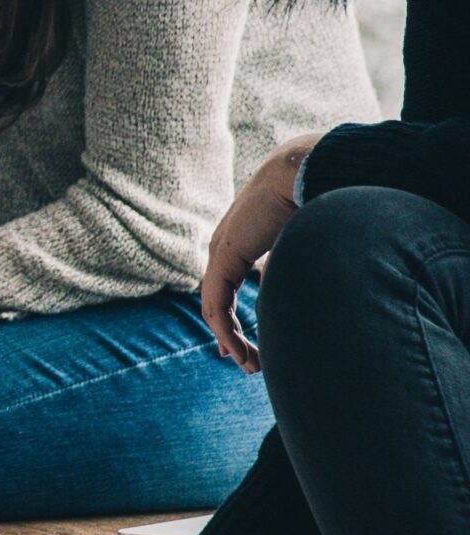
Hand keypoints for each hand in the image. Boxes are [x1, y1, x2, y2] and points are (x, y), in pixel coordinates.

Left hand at [201, 133, 316, 373]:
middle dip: (230, 333)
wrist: (304, 169)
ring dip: (232, 339)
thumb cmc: (316, 195)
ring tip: (250, 365)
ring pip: (216, 308)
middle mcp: (227, 246)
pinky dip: (227, 331)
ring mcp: (220, 253)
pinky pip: (215, 305)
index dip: (236, 314)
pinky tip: (239, 352)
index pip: (231, 282)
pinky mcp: (222, 260)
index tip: (245, 342)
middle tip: (245, 359)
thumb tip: (319, 285)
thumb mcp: (308, 237)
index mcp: (246, 239)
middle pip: (219, 298)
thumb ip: (302, 261)